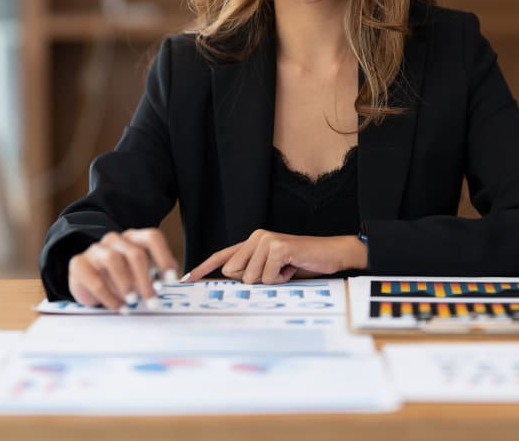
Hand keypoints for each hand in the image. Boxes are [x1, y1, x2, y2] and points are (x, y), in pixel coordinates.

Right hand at [67, 228, 178, 310]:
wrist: (85, 281)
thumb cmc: (119, 278)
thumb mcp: (140, 275)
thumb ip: (156, 277)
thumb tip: (175, 285)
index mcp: (134, 238)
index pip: (152, 238)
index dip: (163, 258)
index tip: (170, 280)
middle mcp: (115, 240)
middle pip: (135, 253)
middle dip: (146, 280)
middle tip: (152, 301)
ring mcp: (96, 249)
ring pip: (114, 261)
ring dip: (126, 284)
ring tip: (133, 302)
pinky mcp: (79, 263)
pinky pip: (95, 279)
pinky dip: (109, 297)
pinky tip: (119, 307)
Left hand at [183, 229, 367, 283]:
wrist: (331, 254)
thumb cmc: (303, 263)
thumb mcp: (273, 269)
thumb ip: (252, 272)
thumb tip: (231, 279)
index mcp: (252, 242)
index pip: (223, 256)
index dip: (203, 268)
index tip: (187, 279)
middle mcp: (256, 237)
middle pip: (235, 274)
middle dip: (255, 281)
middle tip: (278, 272)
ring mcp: (266, 240)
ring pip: (251, 279)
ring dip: (272, 281)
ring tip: (288, 269)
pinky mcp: (277, 248)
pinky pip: (268, 279)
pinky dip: (282, 279)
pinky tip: (293, 268)